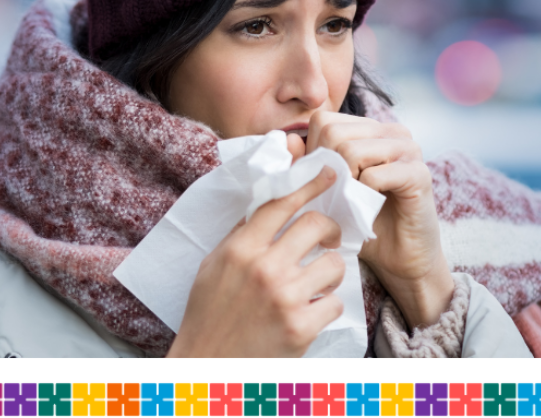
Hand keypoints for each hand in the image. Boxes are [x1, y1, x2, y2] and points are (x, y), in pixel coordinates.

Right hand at [167, 167, 344, 356]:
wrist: (206, 366)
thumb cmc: (209, 314)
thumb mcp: (213, 266)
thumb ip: (241, 236)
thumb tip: (268, 204)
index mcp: (240, 249)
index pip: (281, 203)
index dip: (309, 183)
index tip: (328, 173)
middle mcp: (263, 268)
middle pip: (316, 225)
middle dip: (330, 230)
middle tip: (328, 239)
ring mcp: (284, 297)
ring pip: (333, 264)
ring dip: (330, 272)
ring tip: (317, 283)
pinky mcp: (301, 327)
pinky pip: (334, 303)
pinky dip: (326, 306)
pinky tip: (311, 312)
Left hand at [288, 111, 453, 329]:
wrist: (400, 258)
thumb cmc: (360, 221)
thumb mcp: (325, 191)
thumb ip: (306, 165)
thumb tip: (289, 140)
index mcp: (369, 129)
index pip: (324, 120)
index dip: (314, 153)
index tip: (324, 182)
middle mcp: (391, 130)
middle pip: (334, 134)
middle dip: (326, 170)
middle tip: (338, 196)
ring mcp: (408, 148)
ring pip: (351, 151)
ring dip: (343, 185)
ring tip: (352, 202)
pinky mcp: (419, 173)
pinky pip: (374, 176)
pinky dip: (362, 197)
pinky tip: (370, 208)